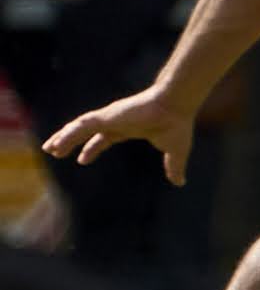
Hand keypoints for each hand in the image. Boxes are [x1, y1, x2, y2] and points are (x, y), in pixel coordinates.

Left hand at [43, 85, 199, 185]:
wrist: (176, 106)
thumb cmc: (177, 124)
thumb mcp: (175, 151)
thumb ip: (174, 167)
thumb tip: (180, 182)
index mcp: (129, 128)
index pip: (105, 138)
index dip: (92, 148)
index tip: (82, 160)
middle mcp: (116, 122)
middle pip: (87, 132)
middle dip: (71, 141)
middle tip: (56, 151)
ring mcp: (110, 118)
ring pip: (80, 128)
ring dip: (64, 138)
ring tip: (49, 149)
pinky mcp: (106, 116)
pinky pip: (81, 126)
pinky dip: (68, 134)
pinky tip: (57, 143)